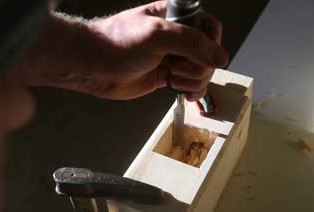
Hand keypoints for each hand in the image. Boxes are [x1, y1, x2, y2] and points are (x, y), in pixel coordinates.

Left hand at [88, 1, 227, 100]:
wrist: (92, 66)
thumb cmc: (118, 43)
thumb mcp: (157, 35)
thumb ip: (191, 43)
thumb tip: (221, 57)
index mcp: (176, 16)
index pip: (210, 27)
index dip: (210, 44)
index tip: (200, 56)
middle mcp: (177, 36)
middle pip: (209, 54)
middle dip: (199, 67)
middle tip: (177, 69)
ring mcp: (173, 56)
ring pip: (202, 71)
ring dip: (193, 80)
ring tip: (173, 79)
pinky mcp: (167, 75)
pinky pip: (191, 84)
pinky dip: (192, 91)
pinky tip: (185, 94)